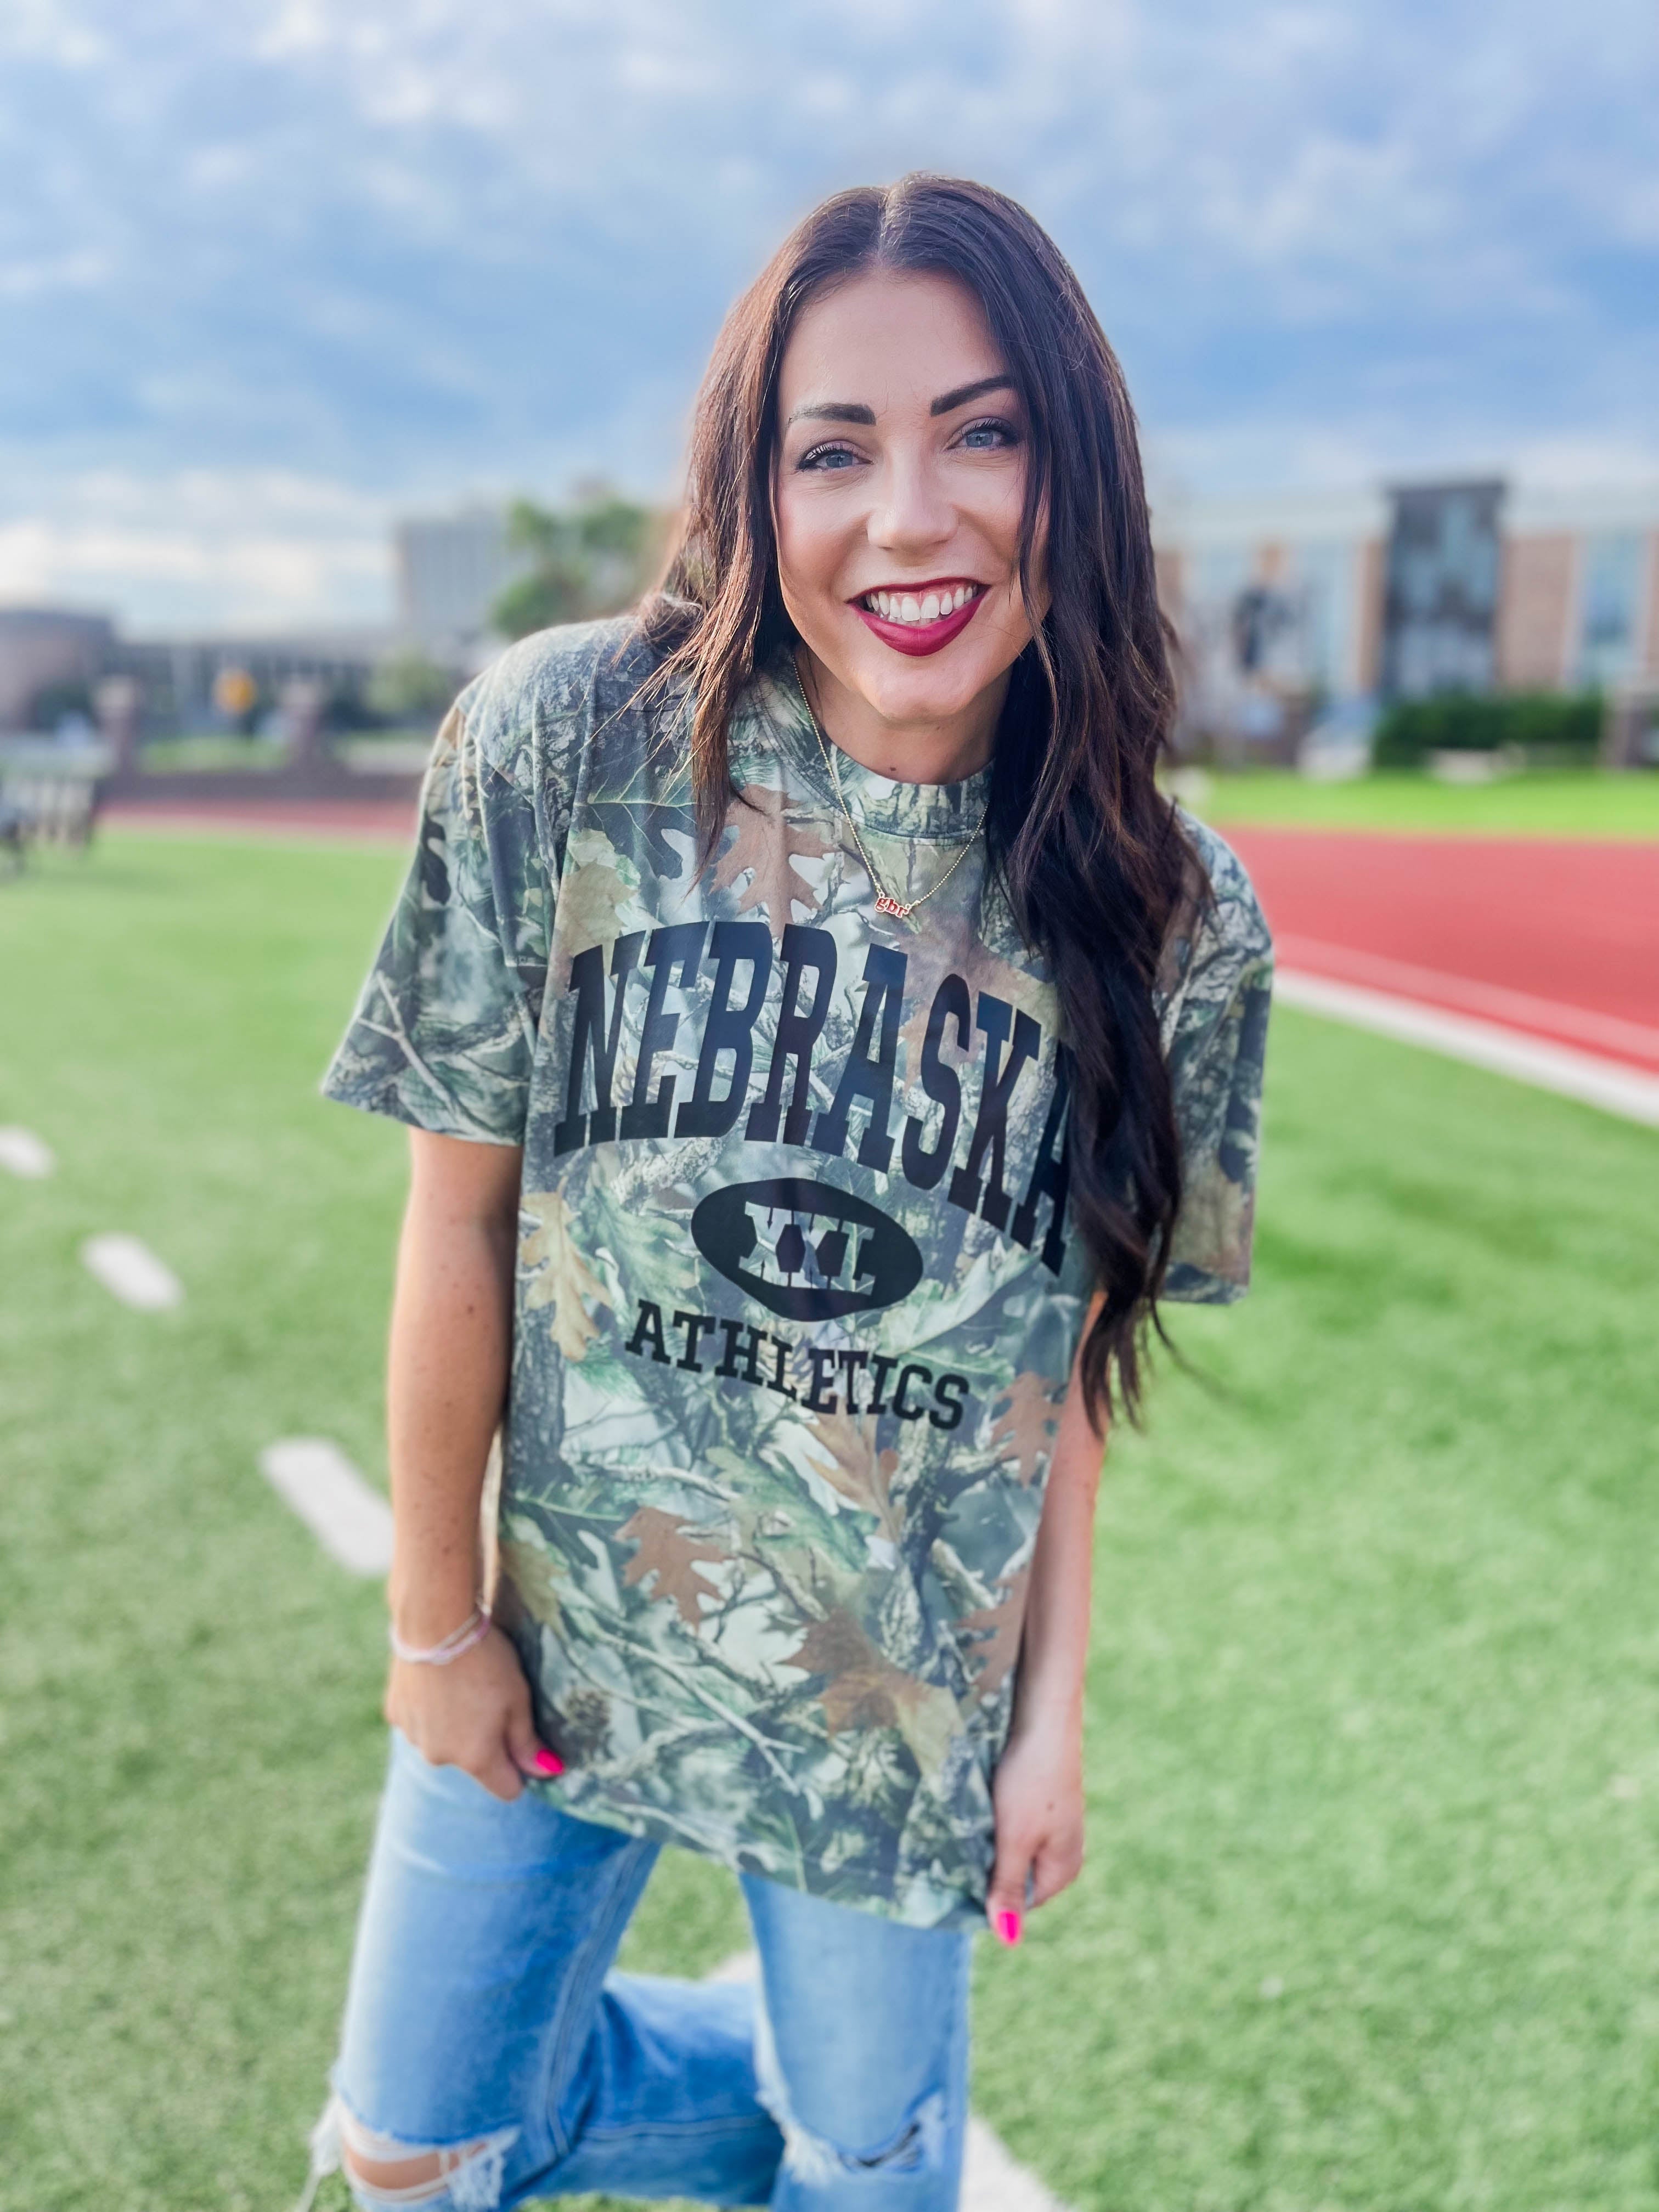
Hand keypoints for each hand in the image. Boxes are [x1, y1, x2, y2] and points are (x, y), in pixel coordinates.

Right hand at [383, 1621, 561, 1800]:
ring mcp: (414, 1736)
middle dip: (485, 1742)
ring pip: (444, 1742)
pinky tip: (438, 1678)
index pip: (507, 1789)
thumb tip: (548, 1771)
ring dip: (455, 1725)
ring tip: (463, 1683)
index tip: (523, 1741)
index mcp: (476, 1759)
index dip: (520, 1769)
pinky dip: (431, 1708)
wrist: (433, 1623)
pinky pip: (420, 1722)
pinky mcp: (395, 1713)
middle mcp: (440, 1758)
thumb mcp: (518, 1699)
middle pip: (474, 1763)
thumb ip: (528, 1742)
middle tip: (492, 1697)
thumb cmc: (485, 1662)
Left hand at [985, 1714, 1083, 1943]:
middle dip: (989, 1866)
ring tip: (974, 1822)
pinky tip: (986, 1804)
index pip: (1018, 1903)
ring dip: (990, 1841)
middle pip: (1016, 1876)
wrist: (1043, 1717)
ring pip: (1012, 1849)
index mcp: (1063, 1869)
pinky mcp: (1044, 1803)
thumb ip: (1007, 1886)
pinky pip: (1015, 1826)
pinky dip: (997, 1820)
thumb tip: (1007, 1939)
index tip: (960, 1875)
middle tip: (964, 1845)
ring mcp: (1056, 1826)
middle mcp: (1064, 1852)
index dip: (988, 1893)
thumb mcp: (1014, 1838)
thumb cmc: (1029, 1781)